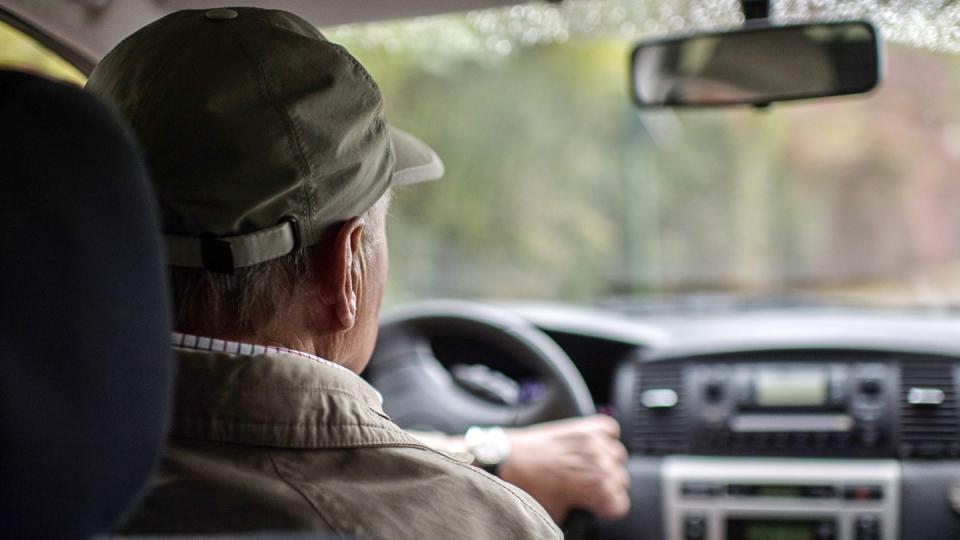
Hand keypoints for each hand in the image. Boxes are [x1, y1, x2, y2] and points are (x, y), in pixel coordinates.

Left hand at [497, 415, 629, 521]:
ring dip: (606, 462)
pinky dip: (604, 436)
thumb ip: (580, 512)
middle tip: (587, 487)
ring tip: (587, 466)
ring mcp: (594, 443)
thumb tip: (584, 511)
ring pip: (618, 456)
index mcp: (598, 490)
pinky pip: (610, 429)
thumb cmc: (529, 488)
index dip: (606, 508)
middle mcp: (600, 465)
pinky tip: (592, 445)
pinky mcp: (584, 427)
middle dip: (606, 486)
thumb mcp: (558, 512)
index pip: (620, 504)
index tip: (596, 505)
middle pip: (621, 481)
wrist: (508, 461)